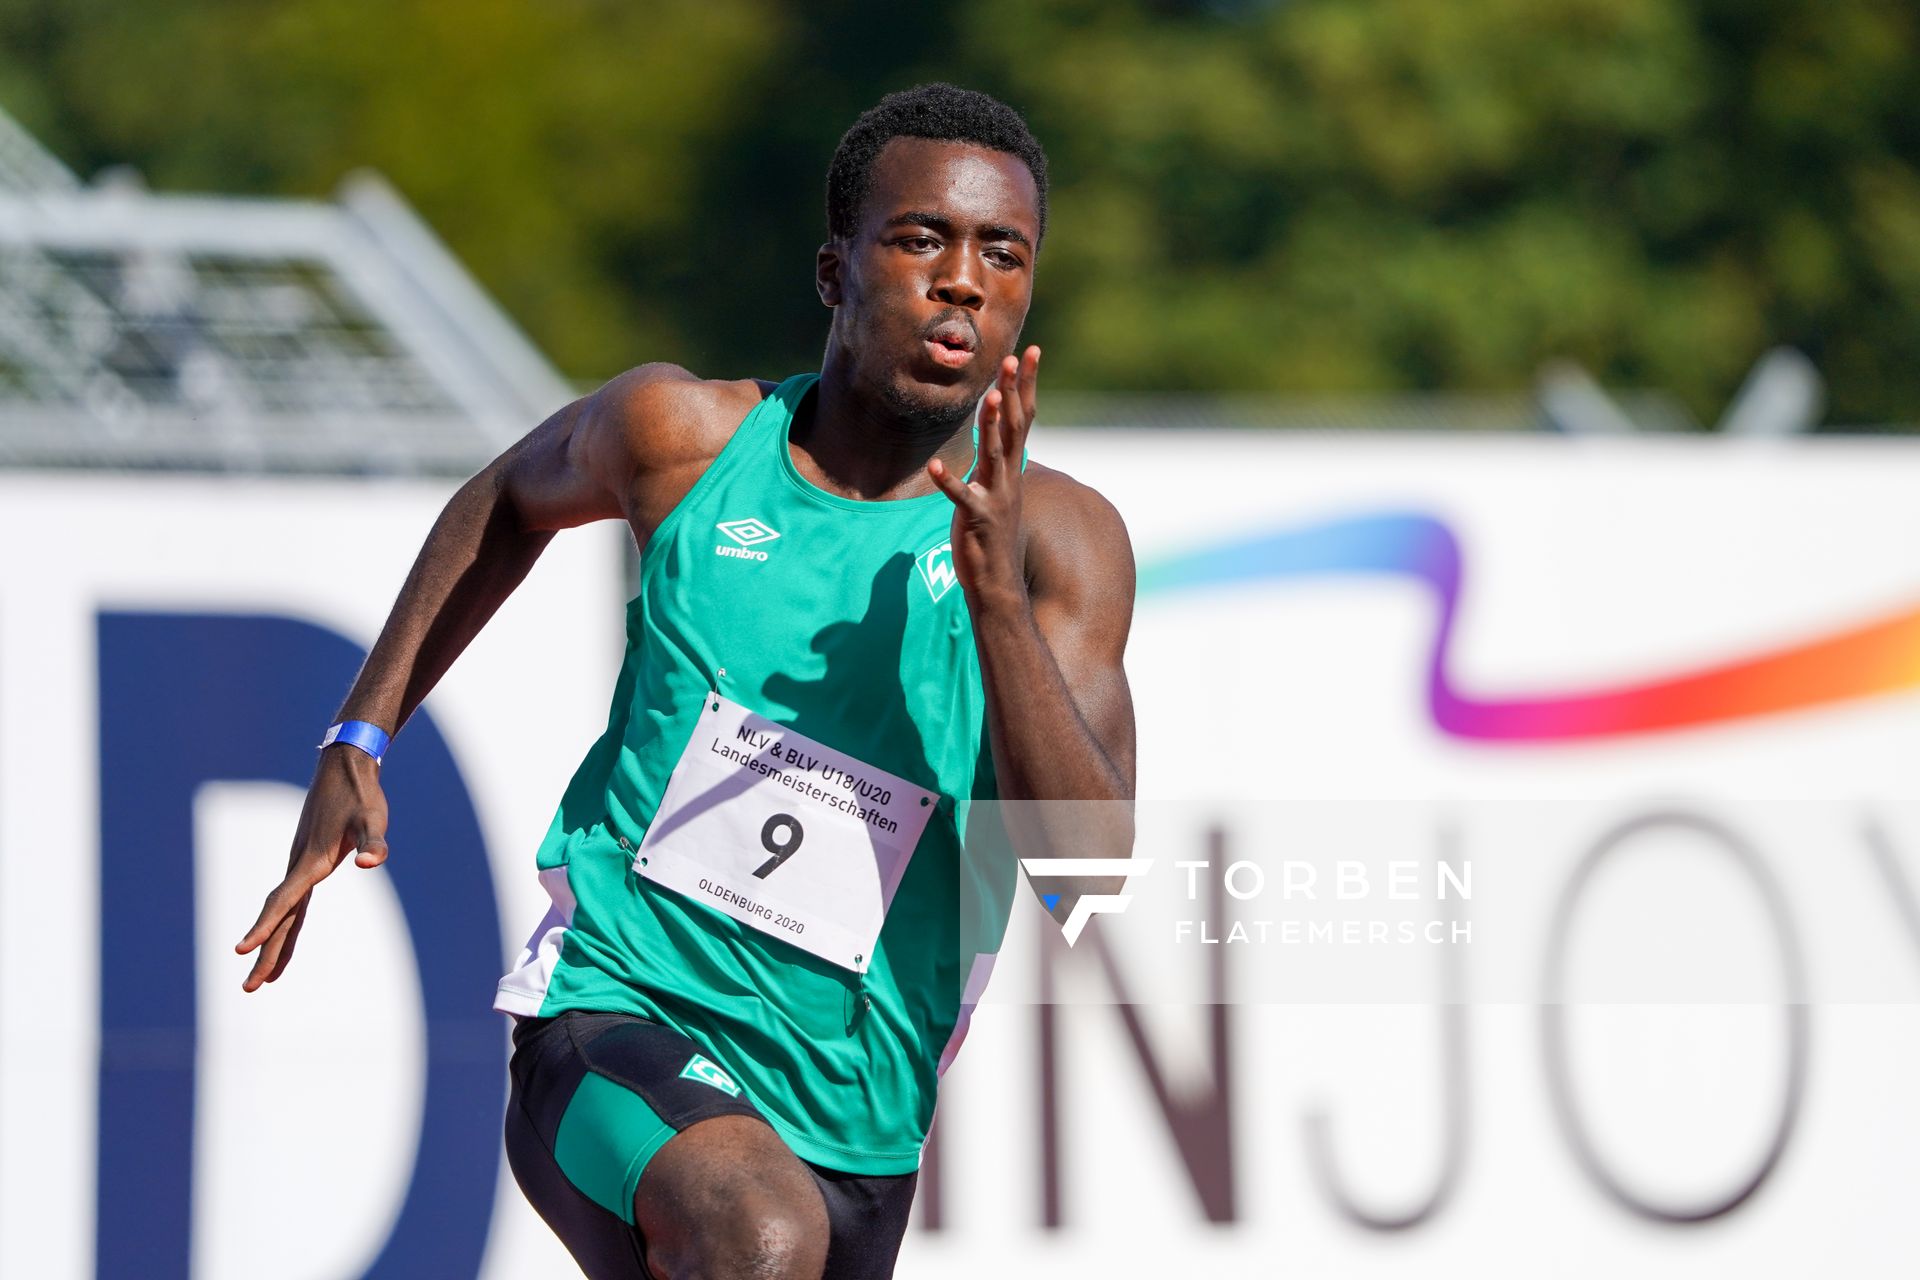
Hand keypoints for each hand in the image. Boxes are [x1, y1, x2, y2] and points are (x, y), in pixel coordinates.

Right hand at [234, 745, 389, 990]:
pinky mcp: (307, 858)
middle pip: (278, 917)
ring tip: (264, 976)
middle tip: (249, 989)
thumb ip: (373, 843)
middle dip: (265, 953)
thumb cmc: (362, 793)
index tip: (241, 951)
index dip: (264, 927)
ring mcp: (301, 862)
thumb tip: (371, 863)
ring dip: (273, 942)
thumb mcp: (373, 819)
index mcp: (311, 862)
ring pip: (283, 911)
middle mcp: (300, 865)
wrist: (346, 765)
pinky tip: (287, 930)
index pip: (283, 902)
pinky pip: (293, 899)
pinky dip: (287, 921)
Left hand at [927, 345, 1038, 607]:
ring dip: (991, 426)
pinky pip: (962, 498)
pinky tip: (934, 465)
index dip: (1027, 384)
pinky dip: (948, 481)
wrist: (998, 583)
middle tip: (1012, 358)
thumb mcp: (996, 489)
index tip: (1031, 350)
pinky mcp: (977, 519)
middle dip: (1014, 392)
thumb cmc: (992, 534)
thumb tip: (992, 432)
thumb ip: (995, 460)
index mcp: (1011, 468)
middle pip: (1015, 426)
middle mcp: (1009, 478)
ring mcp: (996, 498)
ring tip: (988, 398)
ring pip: (995, 455)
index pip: (1024, 417)